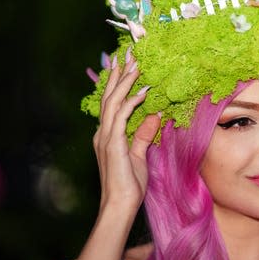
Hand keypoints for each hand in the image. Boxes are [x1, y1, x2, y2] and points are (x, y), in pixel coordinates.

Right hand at [93, 52, 160, 214]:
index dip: (117, 83)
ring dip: (125, 81)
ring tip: (135, 63)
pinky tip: (142, 90)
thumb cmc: (129, 186)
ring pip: (113, 101)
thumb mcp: (139, 155)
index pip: (111, 103)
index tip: (124, 65)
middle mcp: (103, 133)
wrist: (119, 205)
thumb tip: (154, 115)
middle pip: (109, 96)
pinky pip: (121, 116)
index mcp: (107, 135)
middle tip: (127, 54)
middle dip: (118, 74)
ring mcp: (106, 137)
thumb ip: (144, 135)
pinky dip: (131, 101)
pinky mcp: (112, 144)